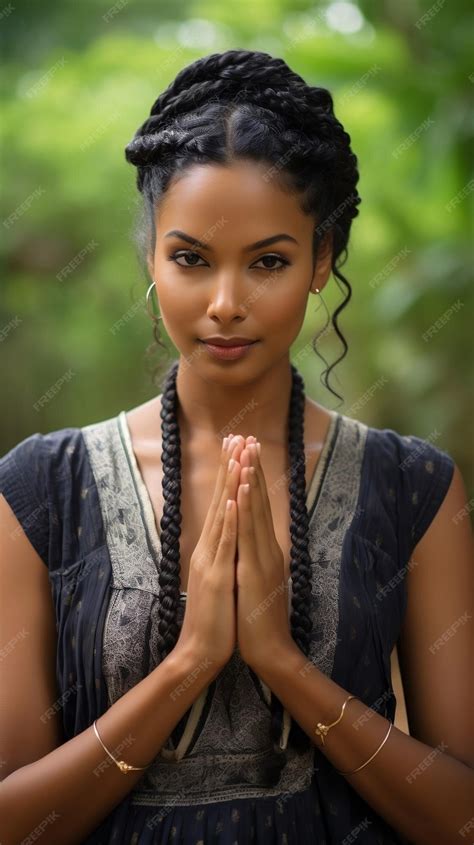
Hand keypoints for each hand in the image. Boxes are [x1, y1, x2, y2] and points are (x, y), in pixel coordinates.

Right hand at [174, 434, 245, 671]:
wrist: (200, 651)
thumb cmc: (214, 619)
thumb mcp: (219, 581)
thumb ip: (222, 558)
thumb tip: (230, 541)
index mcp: (211, 550)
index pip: (222, 505)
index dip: (230, 476)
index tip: (237, 449)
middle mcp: (208, 549)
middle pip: (220, 500)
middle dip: (229, 467)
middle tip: (235, 435)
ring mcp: (210, 560)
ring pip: (222, 514)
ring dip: (230, 483)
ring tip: (236, 454)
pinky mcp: (216, 575)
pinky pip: (224, 542)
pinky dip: (228, 519)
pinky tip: (232, 497)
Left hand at [235, 439, 292, 670]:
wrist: (270, 649)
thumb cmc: (260, 618)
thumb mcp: (256, 581)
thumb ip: (255, 559)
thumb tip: (250, 543)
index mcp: (266, 550)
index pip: (258, 507)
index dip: (253, 479)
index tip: (246, 452)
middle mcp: (268, 548)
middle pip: (260, 501)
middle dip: (253, 468)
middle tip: (249, 437)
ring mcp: (263, 557)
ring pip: (256, 511)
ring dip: (251, 479)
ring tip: (247, 451)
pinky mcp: (255, 569)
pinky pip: (249, 534)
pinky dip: (247, 509)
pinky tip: (244, 488)